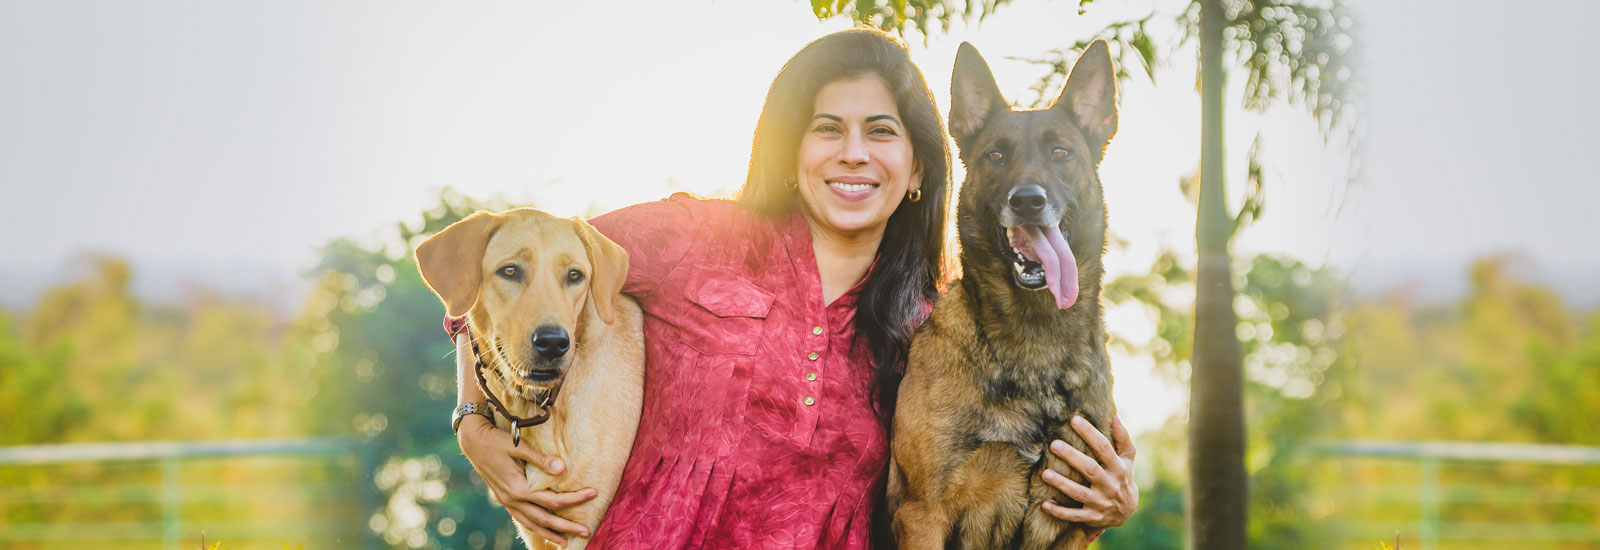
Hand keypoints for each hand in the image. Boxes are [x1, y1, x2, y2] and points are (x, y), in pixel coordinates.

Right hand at [455, 334, 596, 544]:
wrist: (472, 441)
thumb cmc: (497, 440)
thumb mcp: (519, 447)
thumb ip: (541, 459)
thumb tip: (563, 469)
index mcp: (518, 489)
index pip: (553, 500)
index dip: (574, 499)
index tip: (593, 494)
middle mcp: (512, 499)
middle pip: (544, 519)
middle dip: (566, 527)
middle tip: (586, 532)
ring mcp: (506, 501)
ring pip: (531, 523)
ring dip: (549, 533)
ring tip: (565, 542)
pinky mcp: (504, 498)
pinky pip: (521, 518)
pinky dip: (534, 526)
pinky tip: (542, 529)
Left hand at [1038, 415, 1138, 530]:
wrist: (1127, 511)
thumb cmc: (1122, 476)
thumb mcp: (1127, 459)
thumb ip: (1122, 439)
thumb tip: (1114, 417)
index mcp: (1118, 468)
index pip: (1104, 448)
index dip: (1090, 433)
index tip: (1074, 419)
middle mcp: (1110, 485)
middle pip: (1090, 469)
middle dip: (1072, 457)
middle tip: (1054, 444)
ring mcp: (1101, 503)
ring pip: (1079, 493)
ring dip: (1062, 484)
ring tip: (1045, 474)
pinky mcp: (1092, 517)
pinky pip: (1074, 516)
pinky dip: (1059, 512)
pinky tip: (1044, 505)